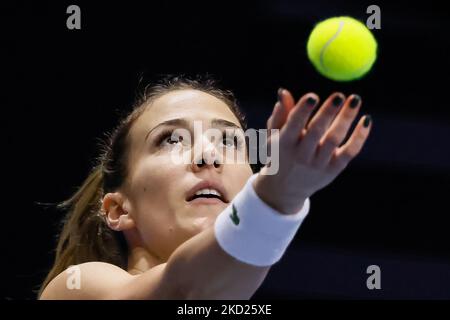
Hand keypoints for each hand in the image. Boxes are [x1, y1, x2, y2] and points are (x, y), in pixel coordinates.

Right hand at [253, 88, 372, 214]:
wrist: (285, 188)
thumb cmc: (279, 153)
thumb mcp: (274, 135)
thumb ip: (281, 114)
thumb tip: (284, 92)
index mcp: (283, 144)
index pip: (293, 126)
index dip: (302, 111)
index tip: (312, 96)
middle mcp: (301, 155)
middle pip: (316, 132)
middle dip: (327, 113)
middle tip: (339, 96)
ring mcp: (318, 164)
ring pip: (334, 139)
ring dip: (346, 119)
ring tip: (355, 99)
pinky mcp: (333, 169)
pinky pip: (350, 151)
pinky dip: (359, 136)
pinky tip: (366, 120)